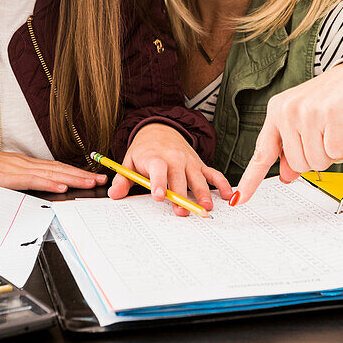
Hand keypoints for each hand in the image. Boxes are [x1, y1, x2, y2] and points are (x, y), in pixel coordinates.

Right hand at [0, 143, 106, 192]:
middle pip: (60, 168)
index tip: (91, 176)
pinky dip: (49, 182)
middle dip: (82, 174)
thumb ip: (17, 182)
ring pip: (52, 173)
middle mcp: (26, 164)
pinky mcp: (9, 177)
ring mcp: (18, 169)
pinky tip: (62, 185)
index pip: (56, 168)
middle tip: (102, 179)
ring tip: (90, 182)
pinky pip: (33, 180)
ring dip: (73, 177)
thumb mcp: (2, 177)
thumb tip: (32, 190)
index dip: (75, 172)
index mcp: (25, 164)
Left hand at [107, 123, 232, 215]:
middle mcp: (174, 158)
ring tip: (206, 206)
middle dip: (181, 195)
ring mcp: (189, 162)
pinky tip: (228, 196)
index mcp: (155, 157)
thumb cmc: (144, 151)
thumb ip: (123, 180)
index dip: (158, 182)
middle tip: (182, 212)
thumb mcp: (129, 162)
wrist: (160, 130)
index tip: (158, 196)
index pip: (157, 169)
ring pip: (197, 178)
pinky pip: (213, 174)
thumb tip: (115, 194)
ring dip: (203, 192)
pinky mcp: (199, 165)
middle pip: (179, 178)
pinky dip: (222, 184)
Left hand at [233, 62, 342, 204]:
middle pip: (297, 164)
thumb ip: (292, 148)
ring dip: (331, 153)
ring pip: (315, 161)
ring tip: (335, 131)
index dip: (250, 179)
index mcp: (276, 112)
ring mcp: (307, 112)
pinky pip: (335, 152)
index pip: (262, 152)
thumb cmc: (331, 100)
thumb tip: (286, 176)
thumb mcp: (304, 122)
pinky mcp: (329, 114)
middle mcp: (287, 111)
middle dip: (315, 157)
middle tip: (325, 137)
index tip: (239, 198)